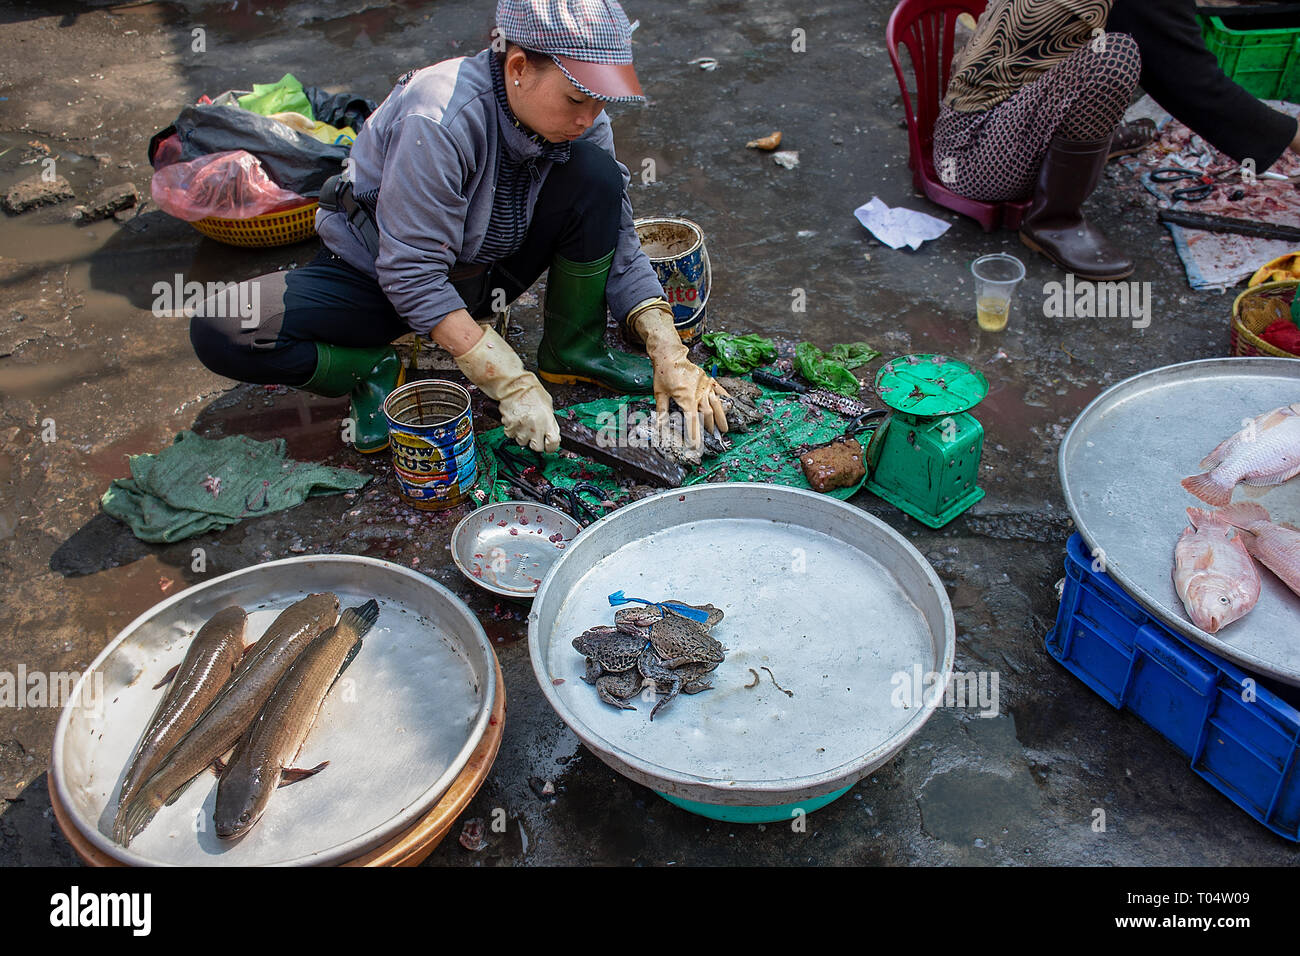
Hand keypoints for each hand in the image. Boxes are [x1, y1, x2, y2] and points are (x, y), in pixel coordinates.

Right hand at [453, 326, 559, 452]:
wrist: (514, 385)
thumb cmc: (531, 391)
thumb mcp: (548, 405)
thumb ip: (549, 420)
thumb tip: (550, 430)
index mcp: (548, 421)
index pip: (553, 444)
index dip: (551, 446)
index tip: (549, 445)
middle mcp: (536, 427)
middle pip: (537, 447)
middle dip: (536, 442)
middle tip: (535, 434)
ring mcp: (522, 428)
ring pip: (522, 442)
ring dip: (523, 435)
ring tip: (524, 423)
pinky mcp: (510, 426)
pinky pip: (511, 435)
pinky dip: (512, 430)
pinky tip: (515, 420)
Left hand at [631, 305, 728, 448]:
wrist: (670, 355)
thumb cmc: (664, 374)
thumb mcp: (659, 394)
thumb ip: (662, 411)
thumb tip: (660, 427)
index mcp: (686, 397)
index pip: (692, 420)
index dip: (695, 434)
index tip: (696, 445)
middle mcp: (698, 392)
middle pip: (707, 414)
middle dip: (710, 428)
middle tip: (712, 438)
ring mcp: (705, 385)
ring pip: (716, 404)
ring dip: (721, 418)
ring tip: (725, 429)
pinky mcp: (708, 379)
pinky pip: (719, 390)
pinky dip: (725, 399)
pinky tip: (730, 405)